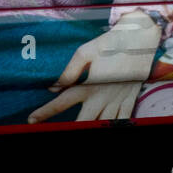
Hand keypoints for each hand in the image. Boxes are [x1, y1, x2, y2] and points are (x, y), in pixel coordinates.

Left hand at [28, 12, 162, 122]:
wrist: (140, 39)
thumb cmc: (110, 43)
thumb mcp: (86, 51)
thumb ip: (69, 70)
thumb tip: (54, 86)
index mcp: (88, 85)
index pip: (62, 103)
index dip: (45, 112)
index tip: (32, 120)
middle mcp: (102, 97)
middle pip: (84, 122)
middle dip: (72, 130)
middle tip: (58, 132)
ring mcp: (117, 101)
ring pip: (103, 125)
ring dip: (93, 128)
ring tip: (81, 130)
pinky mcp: (130, 101)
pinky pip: (122, 121)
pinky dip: (114, 125)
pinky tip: (105, 126)